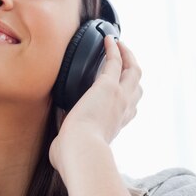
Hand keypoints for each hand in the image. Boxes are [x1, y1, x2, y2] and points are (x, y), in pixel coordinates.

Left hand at [49, 36, 141, 167]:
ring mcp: (120, 96)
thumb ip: (69, 143)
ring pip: (133, 70)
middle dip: (133, 72)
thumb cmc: (73, 156)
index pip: (131, 109)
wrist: (80, 150)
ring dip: (128, 56)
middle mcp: (124, 110)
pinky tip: (108, 40)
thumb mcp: (74, 148)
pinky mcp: (109, 85)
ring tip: (120, 45)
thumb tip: (58, 145)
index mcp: (117, 126)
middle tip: (125, 59)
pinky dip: (114, 49)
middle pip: (138, 86)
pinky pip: (116, 61)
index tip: (122, 89)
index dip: (130, 97)